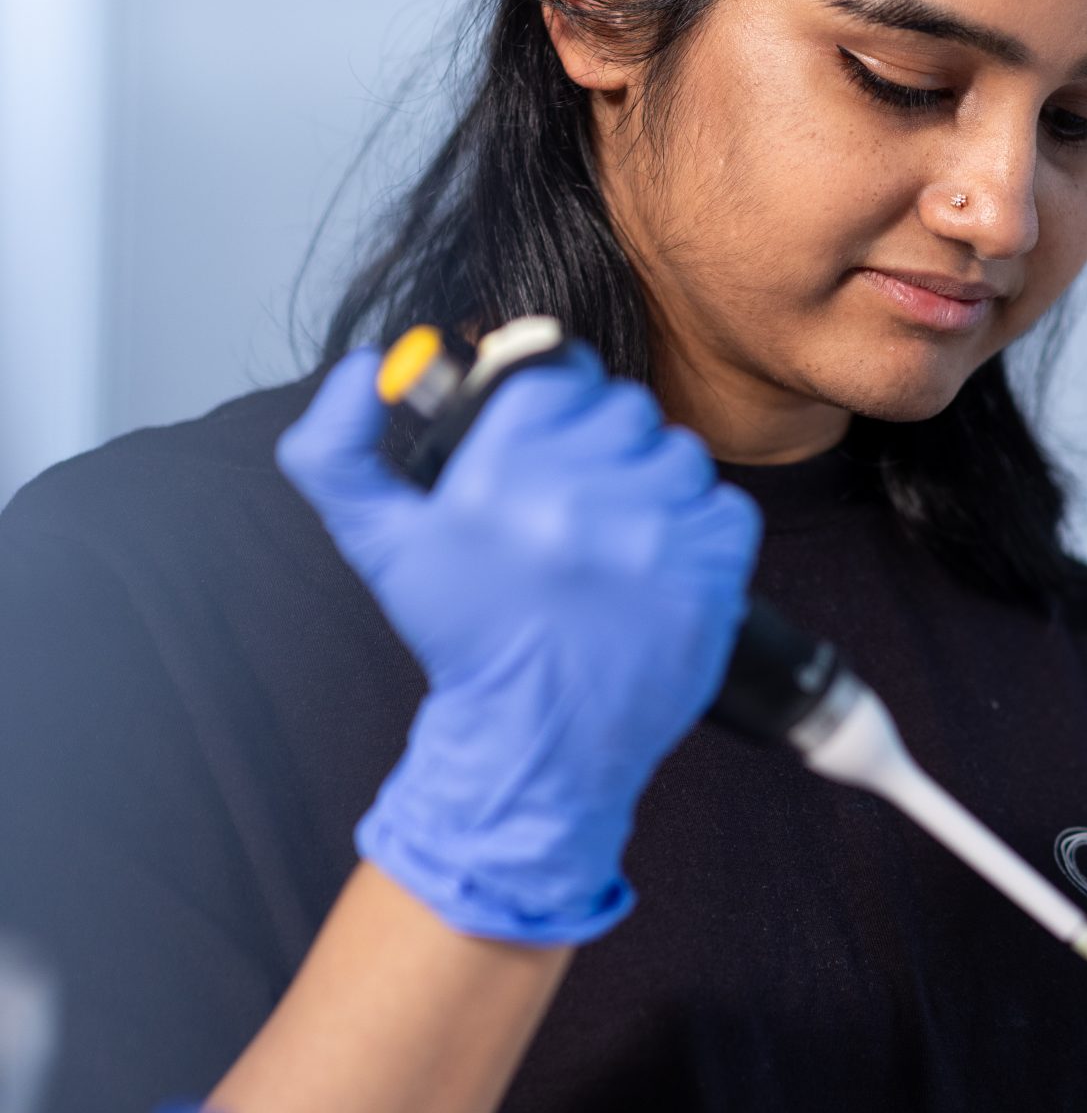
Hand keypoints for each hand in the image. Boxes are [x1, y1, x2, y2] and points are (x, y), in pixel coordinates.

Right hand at [278, 348, 759, 943]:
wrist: (535, 743)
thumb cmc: (467, 636)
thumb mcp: (376, 542)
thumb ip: (334, 451)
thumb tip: (365, 370)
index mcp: (496, 472)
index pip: (562, 374)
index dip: (562, 406)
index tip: (552, 453)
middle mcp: (572, 496)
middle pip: (625, 410)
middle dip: (606, 451)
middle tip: (581, 513)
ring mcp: (649, 534)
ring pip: (679, 455)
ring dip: (657, 490)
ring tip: (620, 546)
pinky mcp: (708, 573)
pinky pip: (727, 508)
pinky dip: (702, 535)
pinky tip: (660, 574)